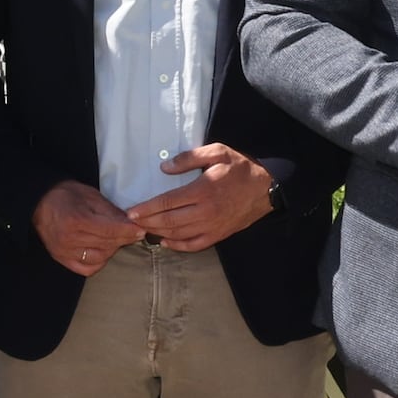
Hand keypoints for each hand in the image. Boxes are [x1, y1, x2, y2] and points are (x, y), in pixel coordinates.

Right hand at [35, 181, 143, 278]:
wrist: (40, 202)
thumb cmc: (67, 195)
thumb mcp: (91, 196)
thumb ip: (111, 212)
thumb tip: (131, 223)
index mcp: (77, 220)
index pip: (110, 231)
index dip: (128, 231)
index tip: (141, 230)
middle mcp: (70, 239)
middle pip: (106, 245)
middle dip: (123, 239)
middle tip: (133, 234)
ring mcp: (64, 252)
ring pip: (99, 258)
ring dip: (112, 250)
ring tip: (116, 240)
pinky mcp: (61, 259)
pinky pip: (86, 269)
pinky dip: (99, 262)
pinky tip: (103, 252)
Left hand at [124, 144, 275, 250]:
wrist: (266, 188)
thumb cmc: (240, 168)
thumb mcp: (217, 152)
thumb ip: (189, 158)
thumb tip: (164, 168)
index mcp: (203, 190)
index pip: (167, 202)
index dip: (147, 208)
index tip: (131, 212)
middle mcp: (206, 211)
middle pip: (169, 221)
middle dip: (147, 222)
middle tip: (132, 222)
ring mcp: (212, 226)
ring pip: (179, 234)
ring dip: (158, 233)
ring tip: (143, 229)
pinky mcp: (219, 235)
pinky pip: (194, 245)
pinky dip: (177, 245)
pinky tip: (165, 241)